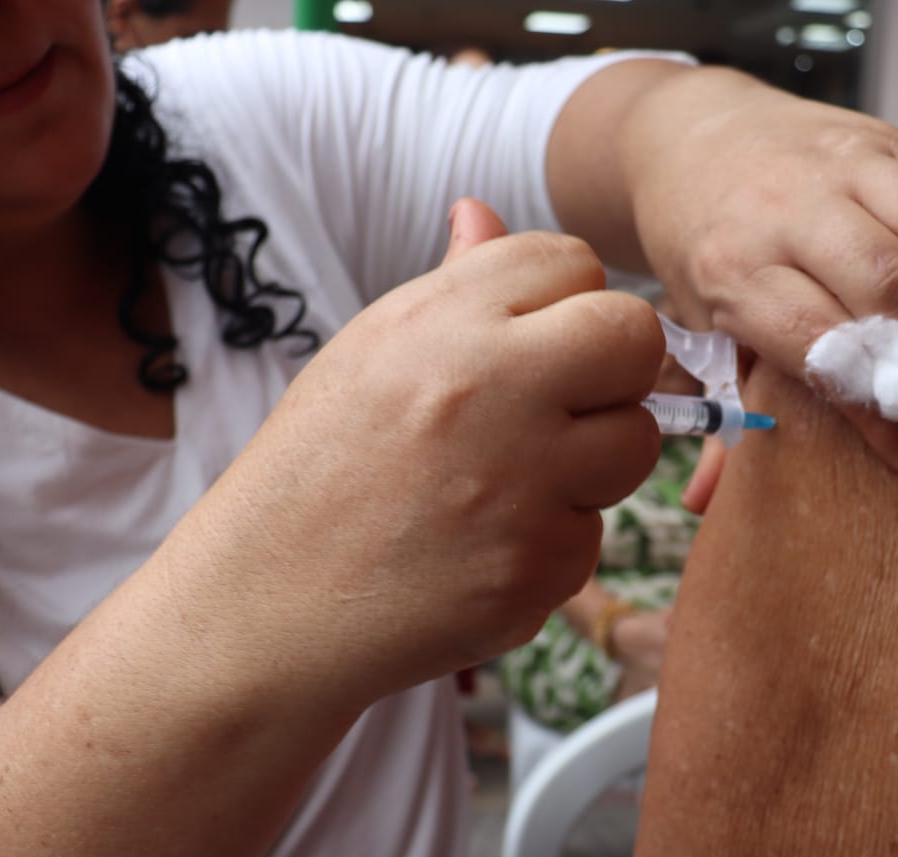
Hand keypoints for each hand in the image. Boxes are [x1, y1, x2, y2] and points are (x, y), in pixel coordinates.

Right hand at [173, 199, 664, 706]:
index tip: (534, 343)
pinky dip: (551, 543)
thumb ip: (450, 287)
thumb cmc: (314, 473)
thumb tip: (483, 212)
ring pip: (636, 442)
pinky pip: (593, 534)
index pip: (574, 262)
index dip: (565, 303)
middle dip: (613, 370)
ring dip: (593, 463)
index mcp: (443, 321)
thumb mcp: (365, 355)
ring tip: (509, 485)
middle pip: (634, 338)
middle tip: (561, 408)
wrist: (261, 604)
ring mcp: (523, 483)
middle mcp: (491, 388)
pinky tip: (481, 550)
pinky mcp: (540, 567)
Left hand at [620, 68, 897, 481]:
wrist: (698, 139)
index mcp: (733, 268)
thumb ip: (723, 403)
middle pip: (886, 284)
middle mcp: (790, 209)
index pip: (821, 347)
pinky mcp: (891, 139)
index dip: (880, 410)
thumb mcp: (701, 323)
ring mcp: (845, 164)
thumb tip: (705, 501)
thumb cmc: (708, 248)